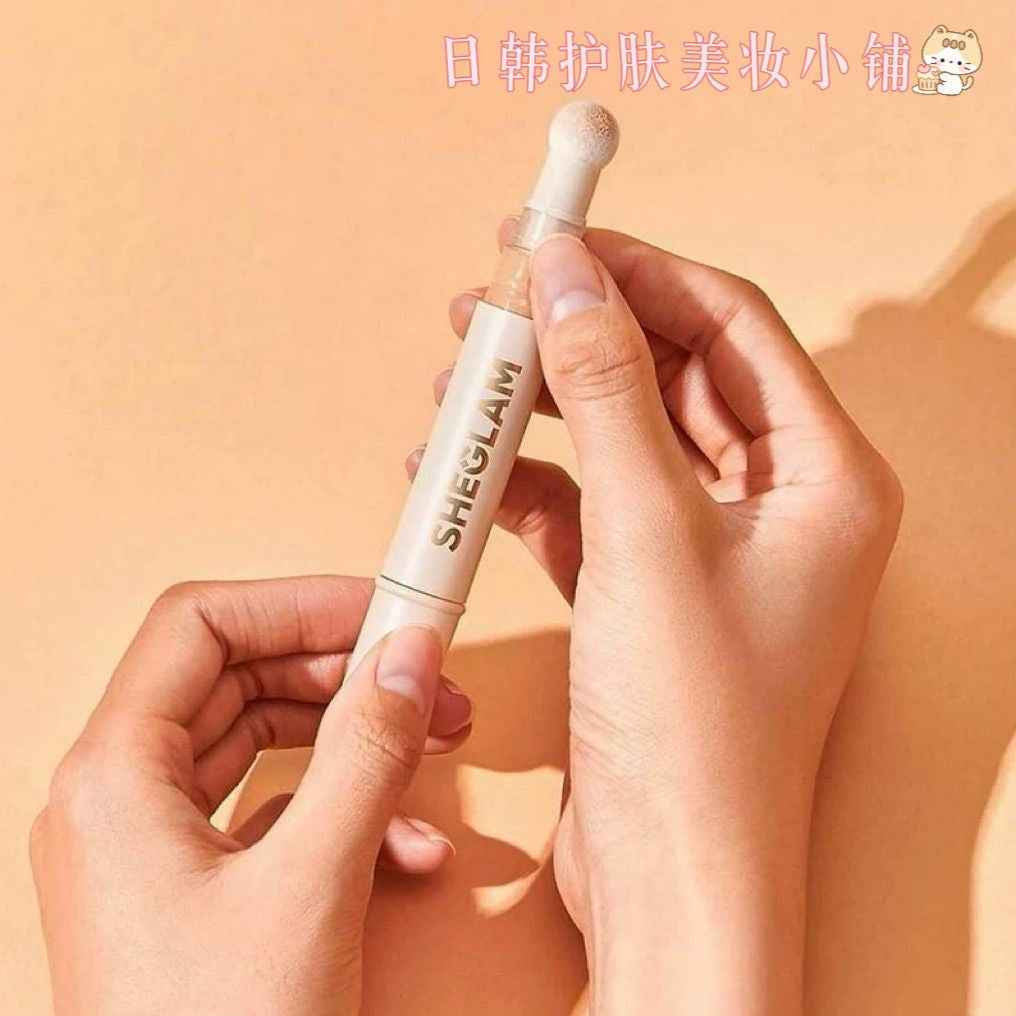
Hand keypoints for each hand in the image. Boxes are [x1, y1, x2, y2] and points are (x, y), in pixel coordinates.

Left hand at [30, 577, 472, 1015]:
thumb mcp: (312, 883)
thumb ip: (367, 751)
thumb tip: (409, 654)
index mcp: (114, 776)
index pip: (200, 627)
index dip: (296, 603)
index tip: (379, 606)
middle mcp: (123, 798)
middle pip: (238, 680)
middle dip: (341, 671)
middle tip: (423, 672)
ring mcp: (157, 845)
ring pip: (262, 743)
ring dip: (352, 735)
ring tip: (435, 738)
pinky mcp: (197, 886)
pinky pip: (272, 810)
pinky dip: (341, 806)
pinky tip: (406, 840)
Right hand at [425, 227, 901, 1013]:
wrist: (670, 875)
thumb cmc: (695, 722)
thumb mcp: (646, 531)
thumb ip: (605, 389)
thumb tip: (565, 271)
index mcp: (823, 477)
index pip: (729, 326)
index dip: (640, 271)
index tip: (555, 238)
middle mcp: (777, 506)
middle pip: (670, 376)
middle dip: (578, 335)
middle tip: (486, 304)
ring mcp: (710, 551)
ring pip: (622, 441)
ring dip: (543, 409)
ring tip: (459, 386)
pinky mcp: (651, 594)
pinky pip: (590, 507)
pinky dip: (531, 484)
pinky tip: (470, 474)